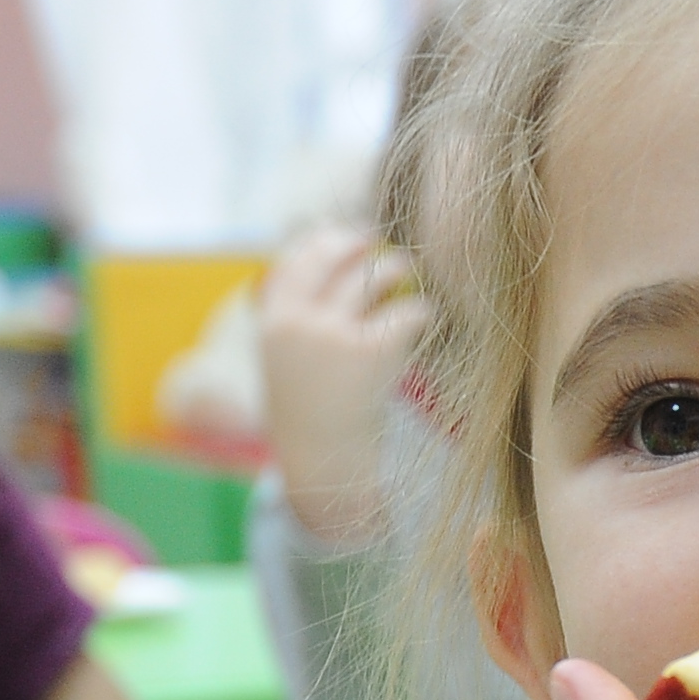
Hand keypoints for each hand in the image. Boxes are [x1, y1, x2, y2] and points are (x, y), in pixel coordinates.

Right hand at [259, 224, 423, 542]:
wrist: (324, 464)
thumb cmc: (309, 416)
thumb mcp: (286, 363)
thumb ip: (297, 320)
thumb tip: (329, 271)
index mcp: (272, 322)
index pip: (297, 259)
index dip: (325, 241)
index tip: (347, 235)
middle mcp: (299, 321)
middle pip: (335, 258)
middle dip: (362, 245)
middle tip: (385, 248)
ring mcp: (335, 333)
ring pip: (374, 276)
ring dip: (396, 268)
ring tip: (408, 272)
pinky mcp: (373, 350)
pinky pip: (407, 311)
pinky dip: (420, 310)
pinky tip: (425, 317)